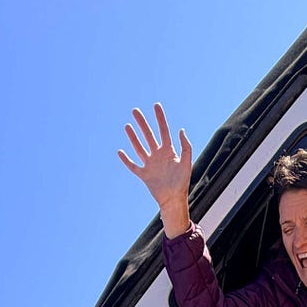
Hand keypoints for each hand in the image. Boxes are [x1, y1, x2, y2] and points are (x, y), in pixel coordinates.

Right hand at [119, 104, 192, 236]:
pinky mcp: (144, 175)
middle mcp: (158, 156)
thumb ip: (185, 147)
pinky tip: (120, 152)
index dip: (160, 118)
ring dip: (133, 137)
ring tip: (127, 126)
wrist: (174, 200)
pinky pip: (133, 166)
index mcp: (169, 151)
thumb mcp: (186, 163)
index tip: (156, 106)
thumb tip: (181, 129)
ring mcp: (150, 164)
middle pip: (148, 136)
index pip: (164, 131)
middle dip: (142, 123)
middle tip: (135, 111)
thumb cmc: (182, 183)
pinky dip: (126, 160)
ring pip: (140, 147)